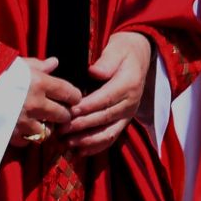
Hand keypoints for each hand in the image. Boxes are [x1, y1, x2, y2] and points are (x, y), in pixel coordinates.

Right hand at [11, 57, 82, 150]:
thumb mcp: (17, 64)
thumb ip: (38, 65)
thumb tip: (55, 62)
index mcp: (39, 82)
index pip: (70, 93)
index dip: (74, 96)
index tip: (71, 97)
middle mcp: (35, 104)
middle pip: (63, 115)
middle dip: (63, 114)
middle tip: (59, 111)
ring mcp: (24, 122)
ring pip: (47, 132)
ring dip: (45, 128)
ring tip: (39, 122)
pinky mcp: (11, 135)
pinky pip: (27, 142)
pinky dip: (27, 137)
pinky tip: (22, 128)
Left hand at [64, 34, 154, 157]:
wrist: (139, 57)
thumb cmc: (123, 52)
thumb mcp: (116, 49)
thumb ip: (106, 61)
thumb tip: (94, 71)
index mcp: (128, 84)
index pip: (106, 99)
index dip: (87, 107)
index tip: (70, 111)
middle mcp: (131, 103)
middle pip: (104, 118)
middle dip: (82, 126)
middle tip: (61, 129)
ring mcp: (128, 114)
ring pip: (108, 132)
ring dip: (87, 140)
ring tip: (67, 142)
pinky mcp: (123, 121)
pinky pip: (111, 137)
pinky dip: (96, 146)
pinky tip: (79, 151)